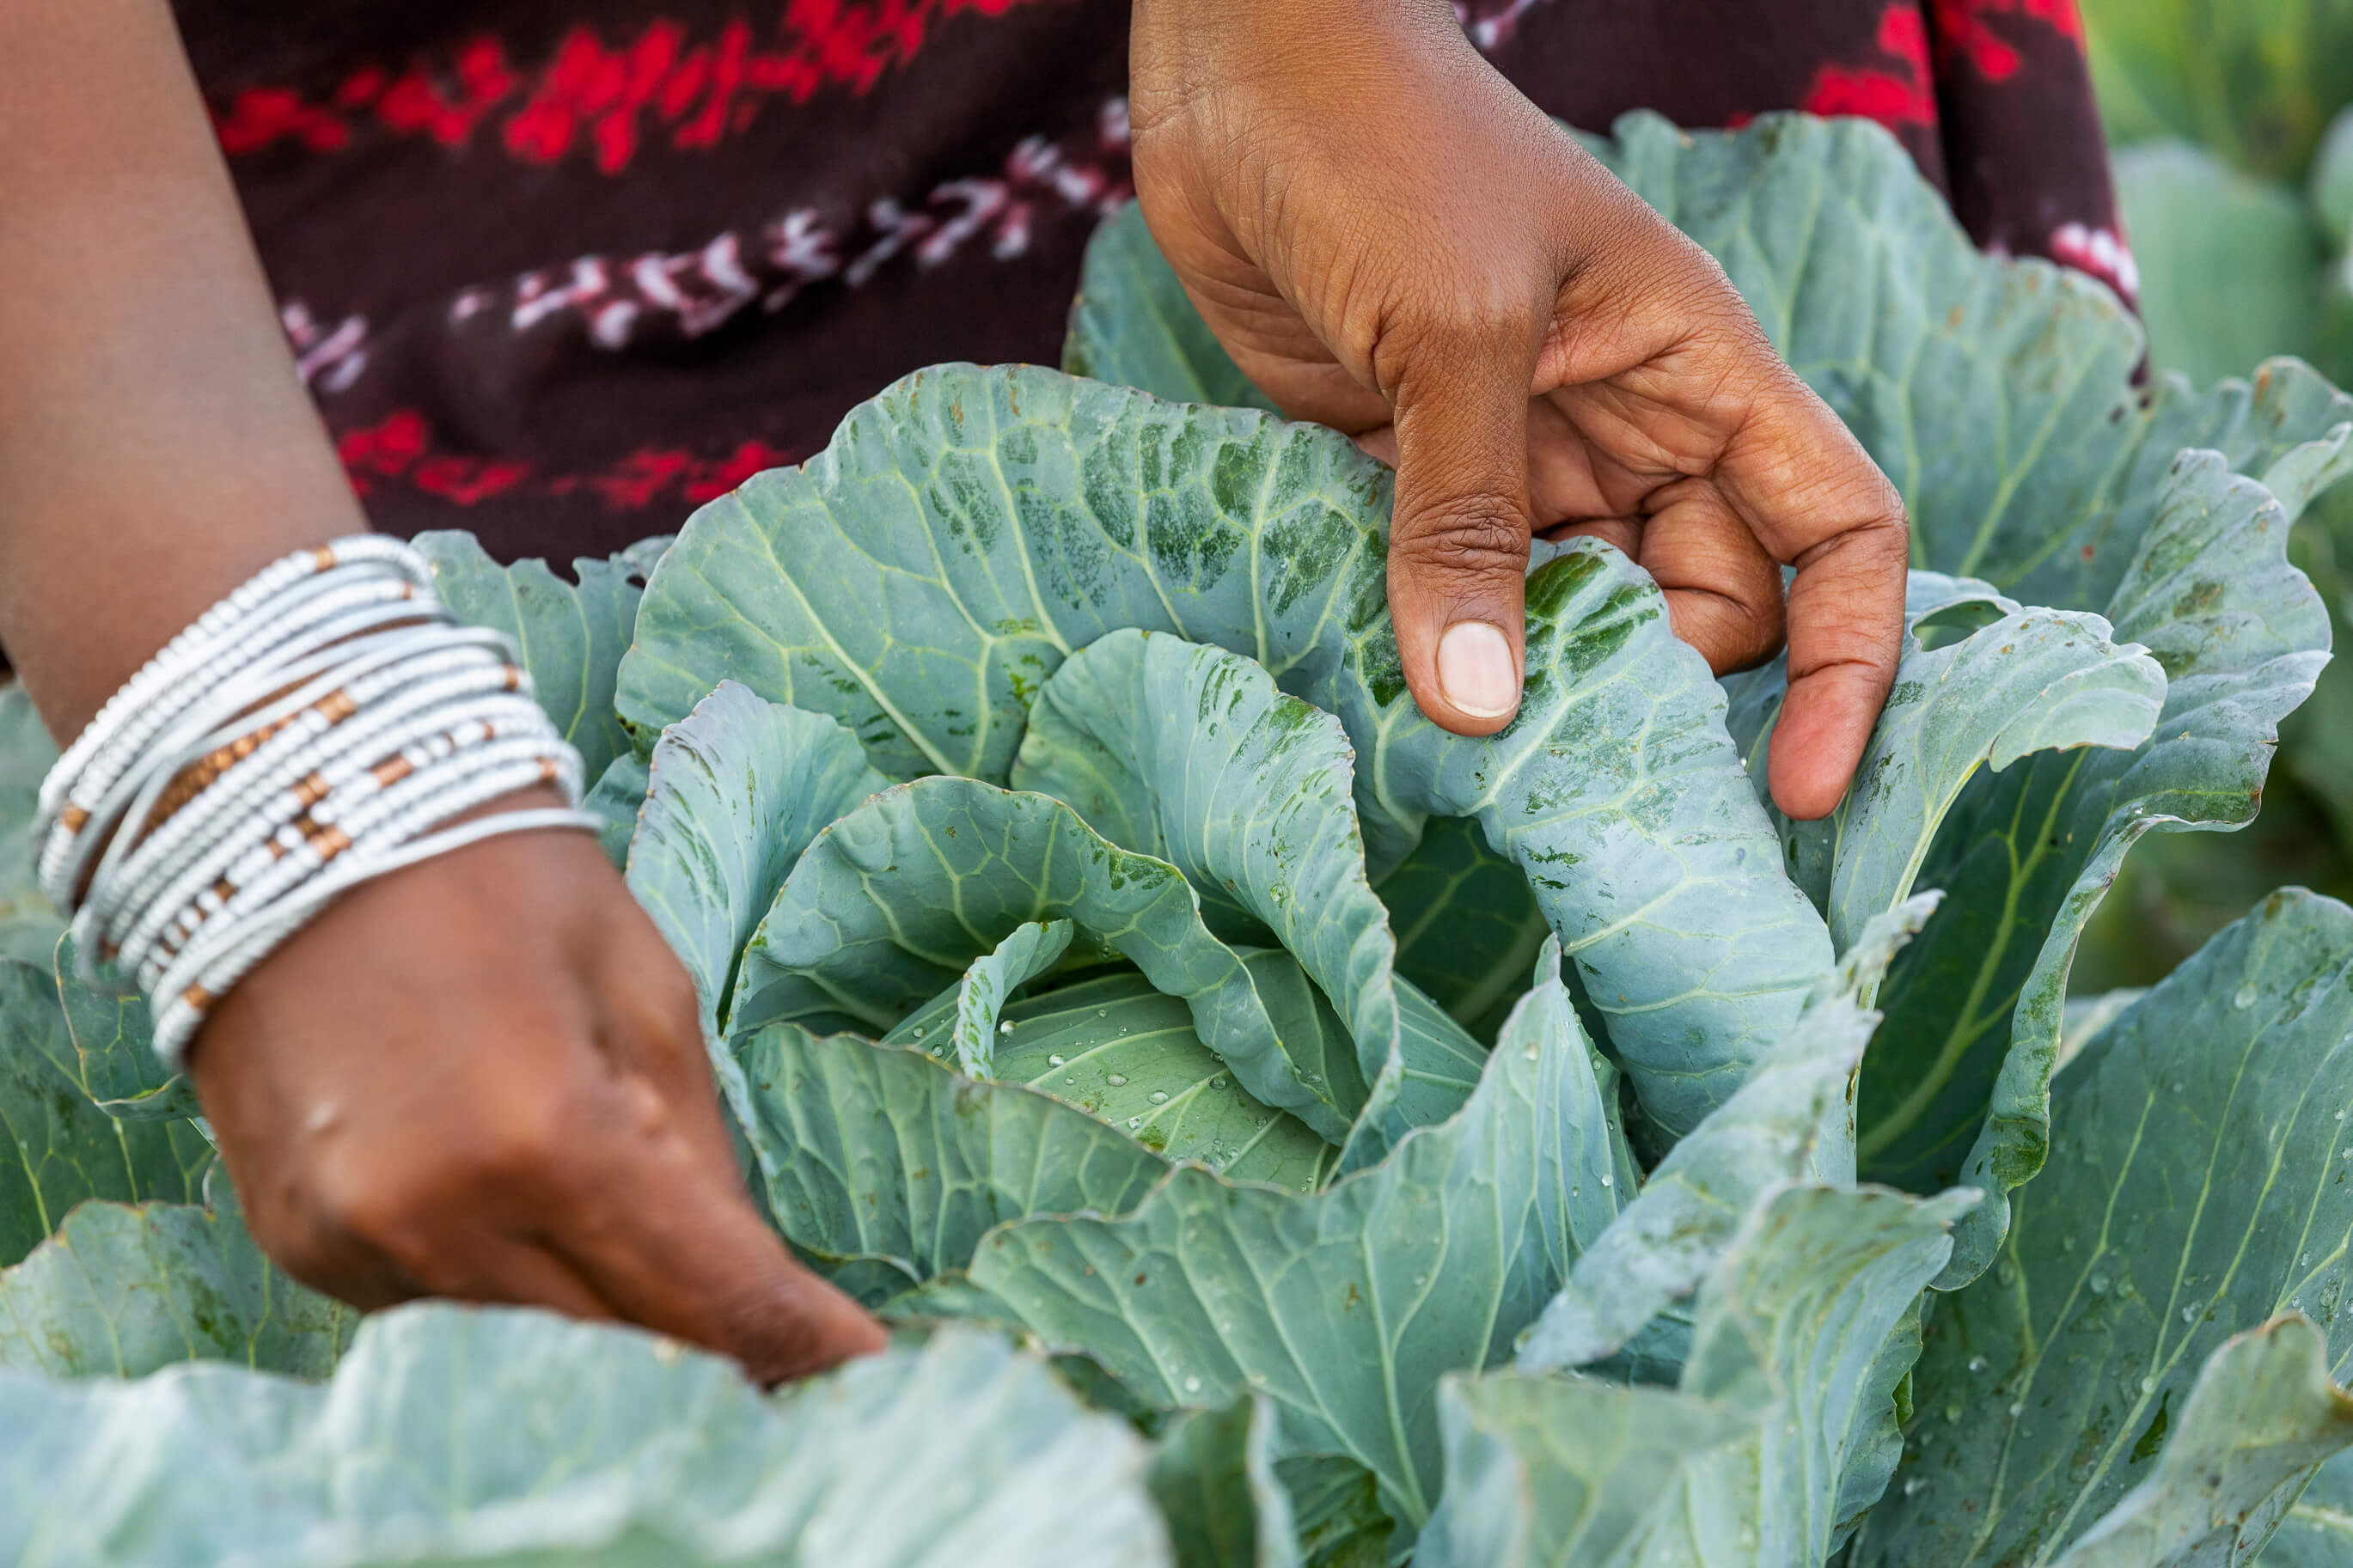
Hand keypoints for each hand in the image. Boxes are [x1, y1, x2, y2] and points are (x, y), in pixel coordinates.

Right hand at [190, 800, 886, 1383]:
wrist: (298, 814)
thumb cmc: (500, 873)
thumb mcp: (647, 990)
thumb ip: (701, 1151)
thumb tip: (748, 1279)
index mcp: (545, 1133)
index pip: (706, 1297)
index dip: (800, 1345)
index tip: (865, 1365)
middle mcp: (436, 1215)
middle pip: (623, 1346)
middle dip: (711, 1341)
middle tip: (776, 1316)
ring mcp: (354, 1243)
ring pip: (531, 1342)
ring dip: (605, 1313)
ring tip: (647, 1237)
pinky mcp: (299, 1248)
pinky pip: (438, 1311)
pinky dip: (506, 1282)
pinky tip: (525, 1204)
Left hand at [1128, 0, 1908, 818]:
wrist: (1240, 69)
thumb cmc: (1384, 148)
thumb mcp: (1453, 330)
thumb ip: (1468, 519)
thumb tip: (1481, 710)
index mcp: (1699, 368)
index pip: (1838, 532)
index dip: (1847, 663)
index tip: (1803, 788)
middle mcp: (1627, 422)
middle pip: (1706, 601)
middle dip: (1664, 693)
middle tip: (1571, 772)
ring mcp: (1518, 450)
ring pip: (1573, 612)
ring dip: (1537, 685)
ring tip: (1475, 764)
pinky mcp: (1410, 468)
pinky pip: (1455, 590)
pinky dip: (1438, 647)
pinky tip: (1397, 702)